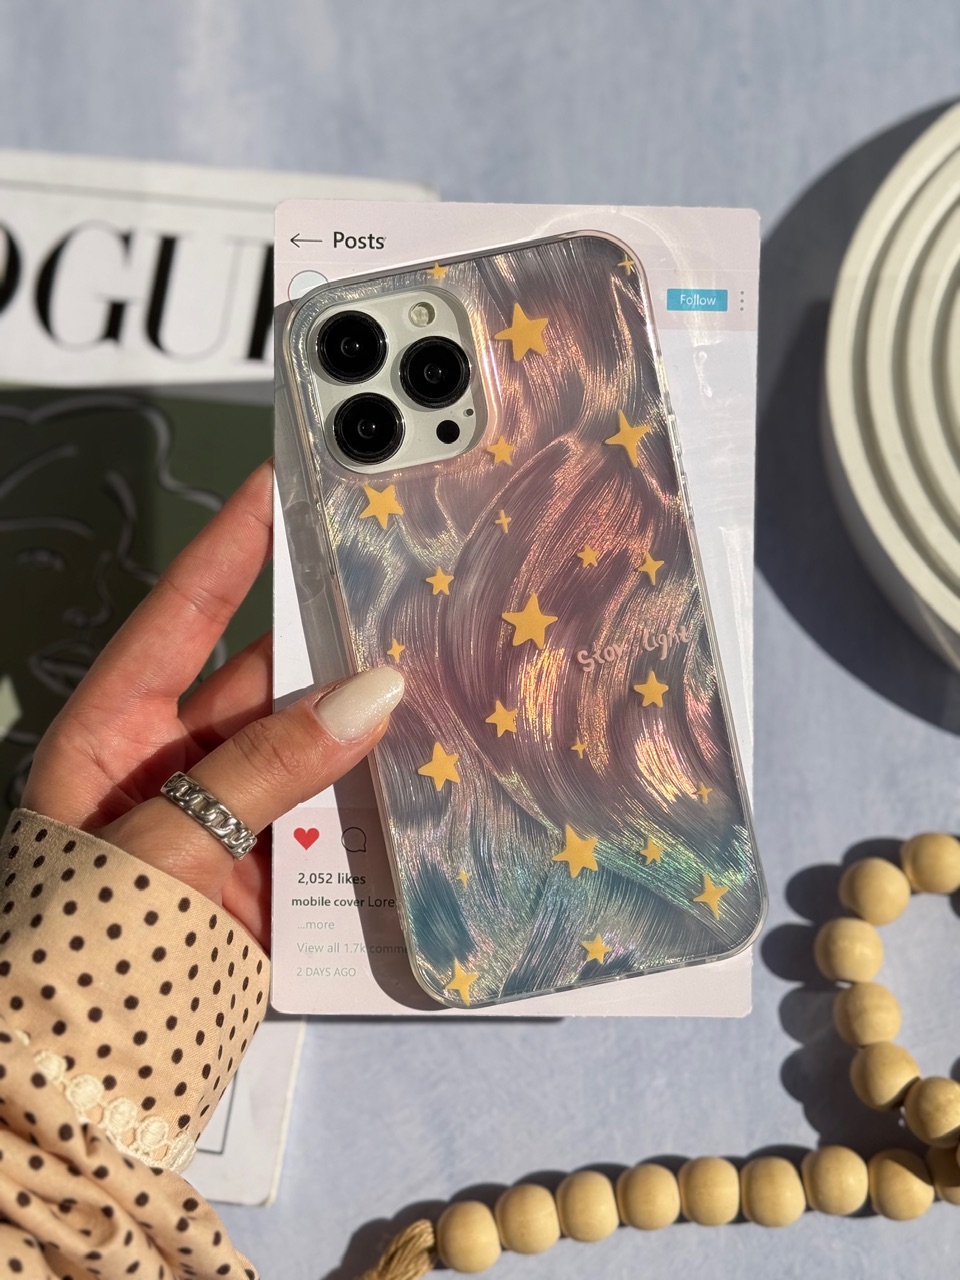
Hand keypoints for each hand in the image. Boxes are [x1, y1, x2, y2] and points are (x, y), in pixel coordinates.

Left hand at [22, 461, 402, 949]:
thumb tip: (374, 689)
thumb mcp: (164, 840)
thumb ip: (268, 766)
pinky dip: (376, 794)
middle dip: (328, 636)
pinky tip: (433, 764)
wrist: (86, 1077)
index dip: (230, 545)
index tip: (279, 481)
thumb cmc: (88, 941)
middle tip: (401, 581)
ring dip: (364, 718)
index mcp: (114, 731)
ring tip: (440, 664)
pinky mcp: (271, 873)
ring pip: (311, 745)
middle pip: (263, 678)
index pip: (181, 614)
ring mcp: (228, 816)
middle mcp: (176, 761)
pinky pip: (331, 814)